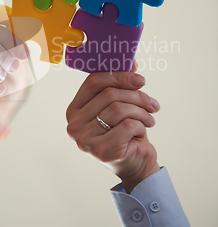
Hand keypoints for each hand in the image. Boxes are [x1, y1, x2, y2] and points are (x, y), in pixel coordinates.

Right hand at [66, 70, 159, 192]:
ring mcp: (86, 140)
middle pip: (109, 94)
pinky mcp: (102, 151)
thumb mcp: (121, 105)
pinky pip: (127, 125)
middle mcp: (74, 125)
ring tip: (150, 118)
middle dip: (136, 96)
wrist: (135, 165)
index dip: (118, 76)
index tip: (140, 79)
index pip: (93, 82)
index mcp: (74, 110)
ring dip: (141, 111)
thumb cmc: (125, 133)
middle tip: (152, 103)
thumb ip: (121, 84)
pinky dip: (140, 125)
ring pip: (119, 109)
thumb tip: (131, 62)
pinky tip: (143, 131)